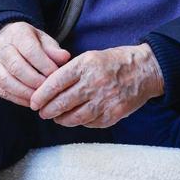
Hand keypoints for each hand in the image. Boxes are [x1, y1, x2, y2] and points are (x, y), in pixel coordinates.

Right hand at [0, 21, 71, 106]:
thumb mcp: (43, 40)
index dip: (44, 65)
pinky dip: (17, 99)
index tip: (56, 75)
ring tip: (40, 98)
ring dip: (25, 92)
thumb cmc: (30, 42)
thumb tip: (65, 58)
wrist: (6, 41)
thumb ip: (53, 49)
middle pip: (16, 67)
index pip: (30, 50)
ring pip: (6, 81)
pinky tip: (31, 101)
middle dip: (35, 81)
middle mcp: (2, 47)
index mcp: (17, 33)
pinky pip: (2, 90)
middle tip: (49, 90)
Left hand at [30, 43, 163, 127]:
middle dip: (48, 110)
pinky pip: (90, 123)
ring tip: (56, 117)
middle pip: (62, 102)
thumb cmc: (114, 62)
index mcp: (85, 65)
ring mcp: (105, 100)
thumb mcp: (90, 57)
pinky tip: (76, 118)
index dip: (41, 95)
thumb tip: (48, 87)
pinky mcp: (113, 114)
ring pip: (74, 117)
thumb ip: (71, 71)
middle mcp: (94, 83)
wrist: (145, 70)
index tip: (33, 102)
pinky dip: (80, 122)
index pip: (55, 83)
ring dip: (61, 119)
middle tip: (42, 112)